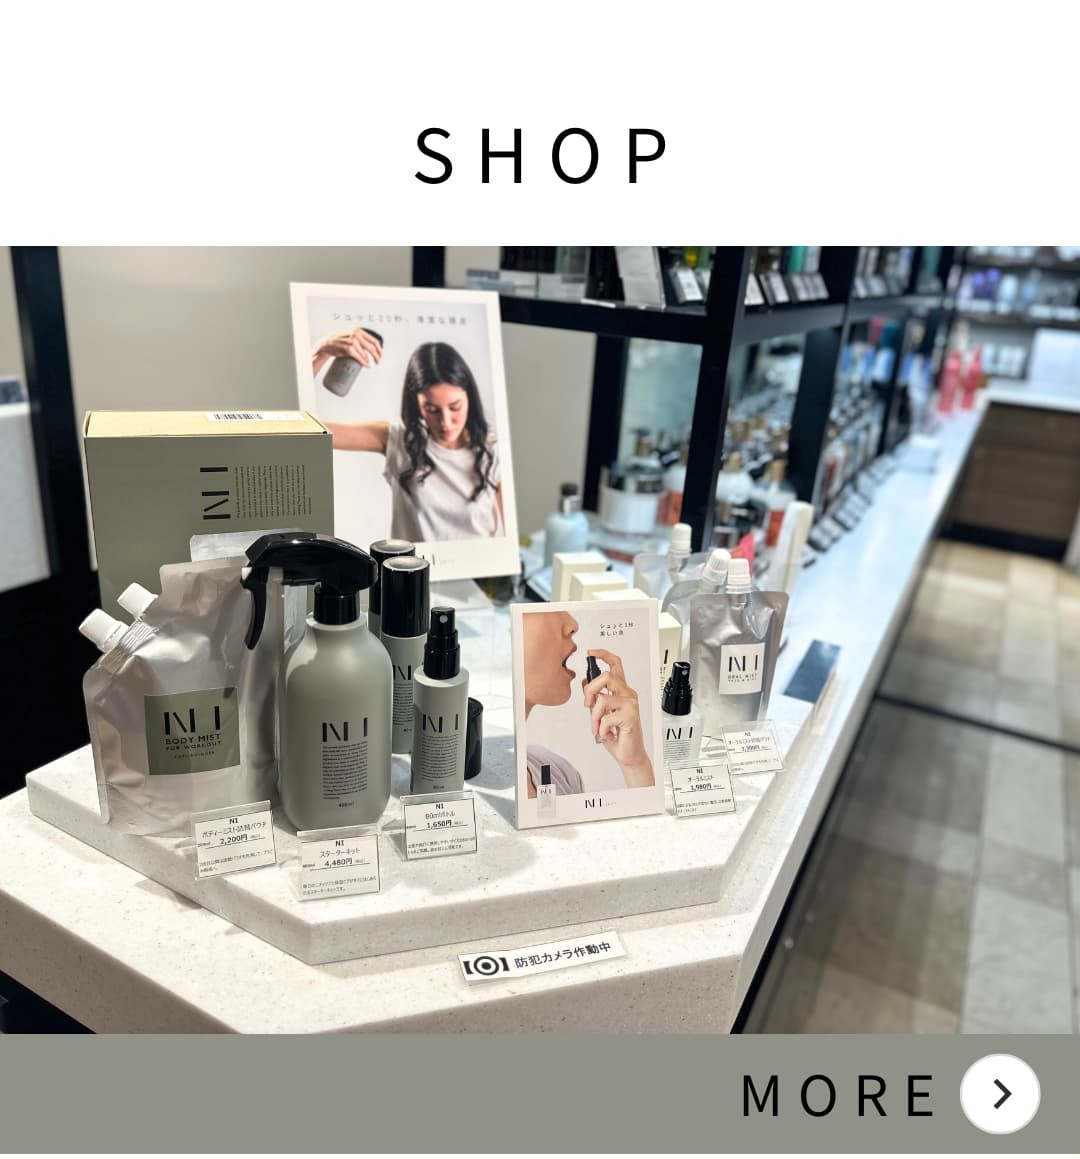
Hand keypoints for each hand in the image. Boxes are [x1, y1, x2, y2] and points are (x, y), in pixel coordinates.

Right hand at [312, 328, 381, 375]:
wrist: (327, 343)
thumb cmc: (339, 341)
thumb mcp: (351, 336)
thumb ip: (361, 340)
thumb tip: (372, 348)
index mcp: (358, 331)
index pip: (374, 340)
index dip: (379, 349)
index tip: (380, 355)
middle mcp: (356, 335)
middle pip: (372, 347)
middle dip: (376, 356)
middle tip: (377, 361)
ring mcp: (352, 341)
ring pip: (366, 354)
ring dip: (369, 360)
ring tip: (370, 363)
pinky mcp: (348, 349)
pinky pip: (359, 357)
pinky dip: (364, 362)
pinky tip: (365, 364)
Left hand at [581, 648, 654, 787]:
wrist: (629, 754)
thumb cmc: (617, 735)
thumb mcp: (600, 713)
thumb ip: (594, 697)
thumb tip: (584, 681)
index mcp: (622, 690)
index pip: (616, 665)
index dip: (603, 655)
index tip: (590, 652)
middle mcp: (628, 694)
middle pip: (606, 676)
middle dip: (590, 690)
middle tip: (588, 705)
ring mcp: (631, 705)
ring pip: (602, 699)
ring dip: (594, 717)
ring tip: (597, 727)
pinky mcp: (631, 716)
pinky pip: (606, 718)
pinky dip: (600, 729)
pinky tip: (606, 734)